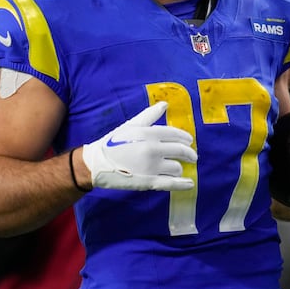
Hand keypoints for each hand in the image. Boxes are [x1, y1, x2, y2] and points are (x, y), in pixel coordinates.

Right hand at [82, 101, 197, 190]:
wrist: (97, 163)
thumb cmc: (114, 141)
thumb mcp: (131, 125)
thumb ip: (150, 115)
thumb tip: (165, 104)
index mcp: (149, 133)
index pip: (175, 134)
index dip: (185, 138)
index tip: (189, 141)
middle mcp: (153, 149)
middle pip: (180, 151)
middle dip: (189, 154)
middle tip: (192, 156)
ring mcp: (151, 167)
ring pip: (176, 168)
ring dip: (179, 168)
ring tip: (177, 168)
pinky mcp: (149, 182)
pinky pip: (171, 184)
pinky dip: (182, 184)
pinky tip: (190, 184)